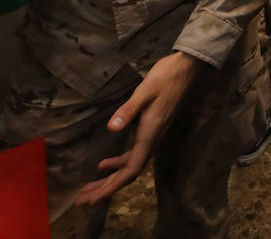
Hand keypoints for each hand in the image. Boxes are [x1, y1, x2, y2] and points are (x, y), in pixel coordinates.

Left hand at [73, 51, 202, 205]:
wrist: (187, 69)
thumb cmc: (166, 77)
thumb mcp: (144, 91)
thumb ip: (128, 110)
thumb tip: (111, 129)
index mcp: (150, 133)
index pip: (131, 169)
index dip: (112, 186)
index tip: (93, 199)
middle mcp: (152, 139)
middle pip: (128, 173)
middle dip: (106, 188)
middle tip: (83, 201)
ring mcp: (153, 136)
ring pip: (130, 166)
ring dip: (110, 179)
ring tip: (89, 188)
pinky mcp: (151, 130)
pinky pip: (134, 154)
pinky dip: (118, 163)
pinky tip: (104, 164)